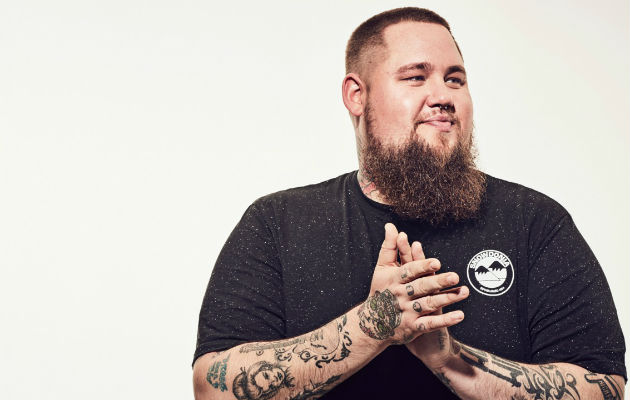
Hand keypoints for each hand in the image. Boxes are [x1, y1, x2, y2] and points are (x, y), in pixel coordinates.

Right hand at [357, 223, 467, 346]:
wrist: (371, 324)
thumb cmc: (380, 291)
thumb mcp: (381, 268)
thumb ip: (389, 247)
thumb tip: (391, 226)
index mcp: (393, 280)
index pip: (409, 271)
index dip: (422, 267)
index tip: (436, 262)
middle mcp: (400, 295)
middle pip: (421, 287)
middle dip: (438, 282)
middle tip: (454, 276)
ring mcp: (407, 312)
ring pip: (428, 304)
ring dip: (447, 299)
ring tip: (464, 292)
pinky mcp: (413, 327)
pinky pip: (430, 324)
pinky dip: (445, 320)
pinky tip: (460, 315)